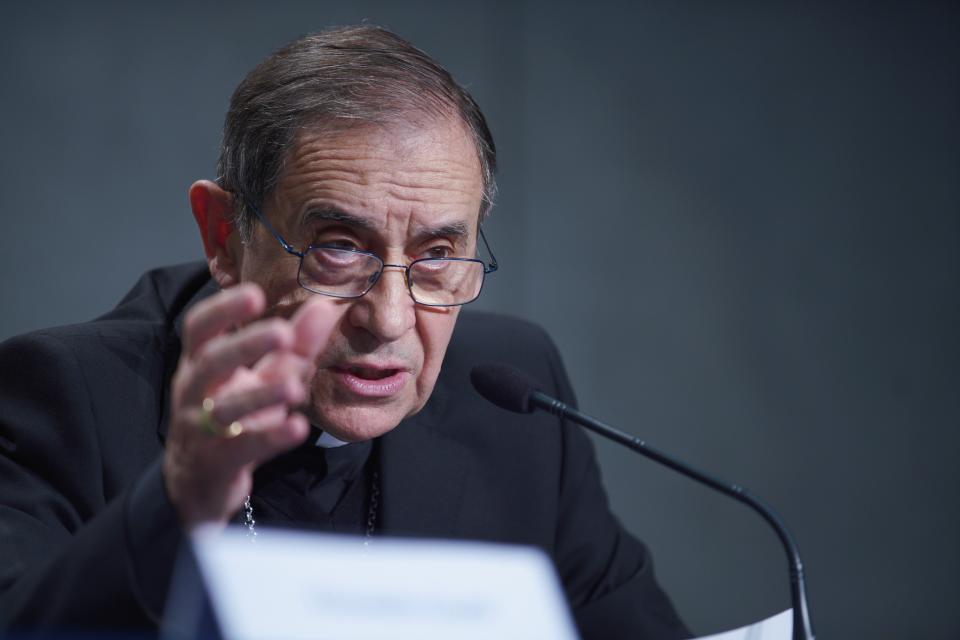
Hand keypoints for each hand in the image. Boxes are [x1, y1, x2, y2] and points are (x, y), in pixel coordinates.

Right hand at [162, 284, 333, 530]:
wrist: (202, 480)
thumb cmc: (236, 415)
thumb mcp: (263, 376)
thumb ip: (295, 344)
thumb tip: (325, 306)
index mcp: (201, 362)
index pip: (200, 327)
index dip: (223, 308)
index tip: (255, 293)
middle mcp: (195, 390)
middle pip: (212, 362)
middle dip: (245, 345)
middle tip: (281, 332)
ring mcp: (202, 427)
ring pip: (226, 409)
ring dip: (261, 396)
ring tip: (294, 386)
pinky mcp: (218, 460)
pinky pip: (244, 447)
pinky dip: (271, 438)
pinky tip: (298, 428)